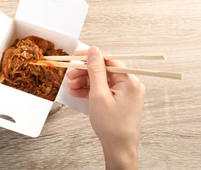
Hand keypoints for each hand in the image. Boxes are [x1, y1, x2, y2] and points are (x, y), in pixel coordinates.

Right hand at [67, 46, 144, 168]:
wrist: (119, 148)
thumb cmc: (112, 126)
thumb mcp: (99, 94)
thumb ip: (95, 71)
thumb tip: (93, 51)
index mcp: (129, 80)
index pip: (108, 60)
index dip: (90, 57)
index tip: (76, 57)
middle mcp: (130, 84)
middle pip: (104, 70)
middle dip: (85, 72)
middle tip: (70, 75)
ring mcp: (126, 93)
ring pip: (102, 80)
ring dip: (85, 82)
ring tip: (71, 86)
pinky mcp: (120, 100)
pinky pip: (104, 90)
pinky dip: (91, 90)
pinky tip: (78, 92)